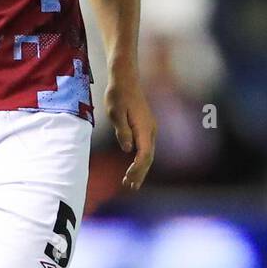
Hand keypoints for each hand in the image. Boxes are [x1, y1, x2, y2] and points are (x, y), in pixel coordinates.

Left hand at [104, 73, 155, 190]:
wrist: (125, 79)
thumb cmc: (118, 95)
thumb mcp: (115, 112)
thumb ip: (122, 131)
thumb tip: (128, 149)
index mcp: (144, 128)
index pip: (144, 154)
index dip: (137, 168)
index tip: (127, 178)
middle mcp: (151, 130)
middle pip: (148, 157)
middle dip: (140, 173)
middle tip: (130, 187)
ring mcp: (150, 129)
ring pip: (148, 154)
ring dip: (140, 169)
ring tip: (131, 183)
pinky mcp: (145, 128)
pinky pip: (146, 148)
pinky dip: (141, 160)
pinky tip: (133, 167)